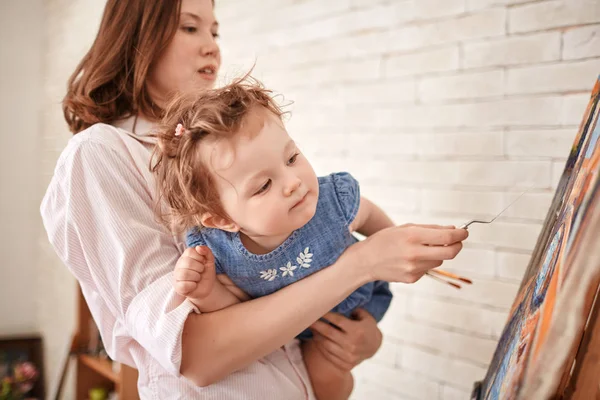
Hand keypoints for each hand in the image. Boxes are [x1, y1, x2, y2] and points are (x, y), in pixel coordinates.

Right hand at [173, 246, 216, 299]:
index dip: (200, 257)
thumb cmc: (206, 272)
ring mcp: (177, 276)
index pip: (190, 251)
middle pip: (188, 262)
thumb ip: (207, 251)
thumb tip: (199, 247)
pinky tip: (194, 285)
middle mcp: (179, 265)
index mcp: (185, 256)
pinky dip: (193, 285)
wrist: (207, 288)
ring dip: (196, 277)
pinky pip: (184, 285)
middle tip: (201, 272)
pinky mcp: (177, 287)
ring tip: (197, 278)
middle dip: (200, 268)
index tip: (203, 263)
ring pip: (184, 274)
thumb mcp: (210, 261)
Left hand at [309, 309, 381, 370]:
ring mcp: (348, 355)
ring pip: (326, 344)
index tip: (317, 308)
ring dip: (316, 336)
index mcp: (357, 331)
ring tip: (310, 328)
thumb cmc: (367, 328)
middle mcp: (352, 344)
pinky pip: (328, 355)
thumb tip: (340, 302)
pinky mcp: (345, 364)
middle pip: (328, 332)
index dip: (326, 314)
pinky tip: (316, 339)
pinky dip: (320, 347)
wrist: (374, 347)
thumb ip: (354, 310)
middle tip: (306, 318)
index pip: (337, 320)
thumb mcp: (366, 317)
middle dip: (316, 324)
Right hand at [346, 224, 467, 283]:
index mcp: (413, 236)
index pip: (447, 237)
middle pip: (450, 252)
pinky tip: (410, 259)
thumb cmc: (385, 240)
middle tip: (457, 240)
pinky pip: (428, 268)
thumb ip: (431, 229)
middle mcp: (415, 253)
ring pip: (439, 260)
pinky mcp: (412, 278)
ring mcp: (414, 268)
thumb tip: (453, 229)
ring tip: (423, 248)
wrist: (365, 261)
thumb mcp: (406, 228)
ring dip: (438, 253)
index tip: (465, 231)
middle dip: (458, 245)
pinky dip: (426, 262)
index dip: (460, 233)